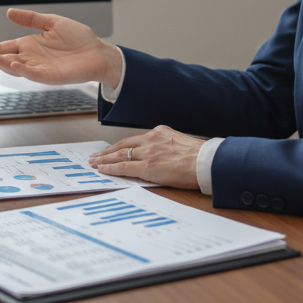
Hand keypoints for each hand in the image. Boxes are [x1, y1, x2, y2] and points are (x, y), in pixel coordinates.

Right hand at [0, 8, 123, 87]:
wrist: (98, 52)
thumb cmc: (78, 39)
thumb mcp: (52, 22)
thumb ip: (30, 18)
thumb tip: (9, 12)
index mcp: (29, 45)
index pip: (4, 47)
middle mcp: (31, 58)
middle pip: (4, 59)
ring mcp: (39, 68)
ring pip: (15, 67)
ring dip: (1, 63)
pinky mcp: (50, 76)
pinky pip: (33, 74)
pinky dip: (22, 70)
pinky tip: (14, 64)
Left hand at [87, 126, 205, 189]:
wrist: (207, 162)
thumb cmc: (200, 157)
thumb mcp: (181, 144)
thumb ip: (167, 146)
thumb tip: (161, 155)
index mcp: (160, 133)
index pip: (134, 140)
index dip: (120, 146)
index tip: (111, 150)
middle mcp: (151, 140)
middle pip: (123, 145)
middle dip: (107, 152)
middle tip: (95, 156)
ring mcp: (148, 153)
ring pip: (120, 155)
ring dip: (105, 159)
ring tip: (94, 163)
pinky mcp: (148, 167)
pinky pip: (124, 167)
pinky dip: (111, 168)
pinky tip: (102, 169)